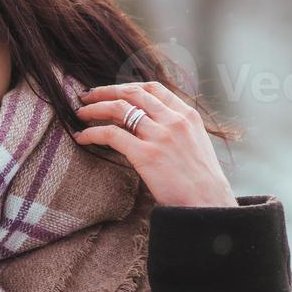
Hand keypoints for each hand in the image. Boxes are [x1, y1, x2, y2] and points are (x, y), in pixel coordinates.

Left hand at [71, 81, 236, 207]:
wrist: (210, 205)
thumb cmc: (201, 182)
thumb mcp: (196, 144)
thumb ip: (177, 130)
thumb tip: (151, 125)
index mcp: (187, 115)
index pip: (153, 88)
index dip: (127, 86)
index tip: (111, 91)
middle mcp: (173, 120)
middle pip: (132, 93)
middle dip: (105, 91)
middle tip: (87, 95)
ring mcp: (160, 136)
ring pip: (118, 108)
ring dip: (95, 108)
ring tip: (81, 113)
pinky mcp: (146, 155)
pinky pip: (111, 134)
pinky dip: (92, 133)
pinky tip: (82, 137)